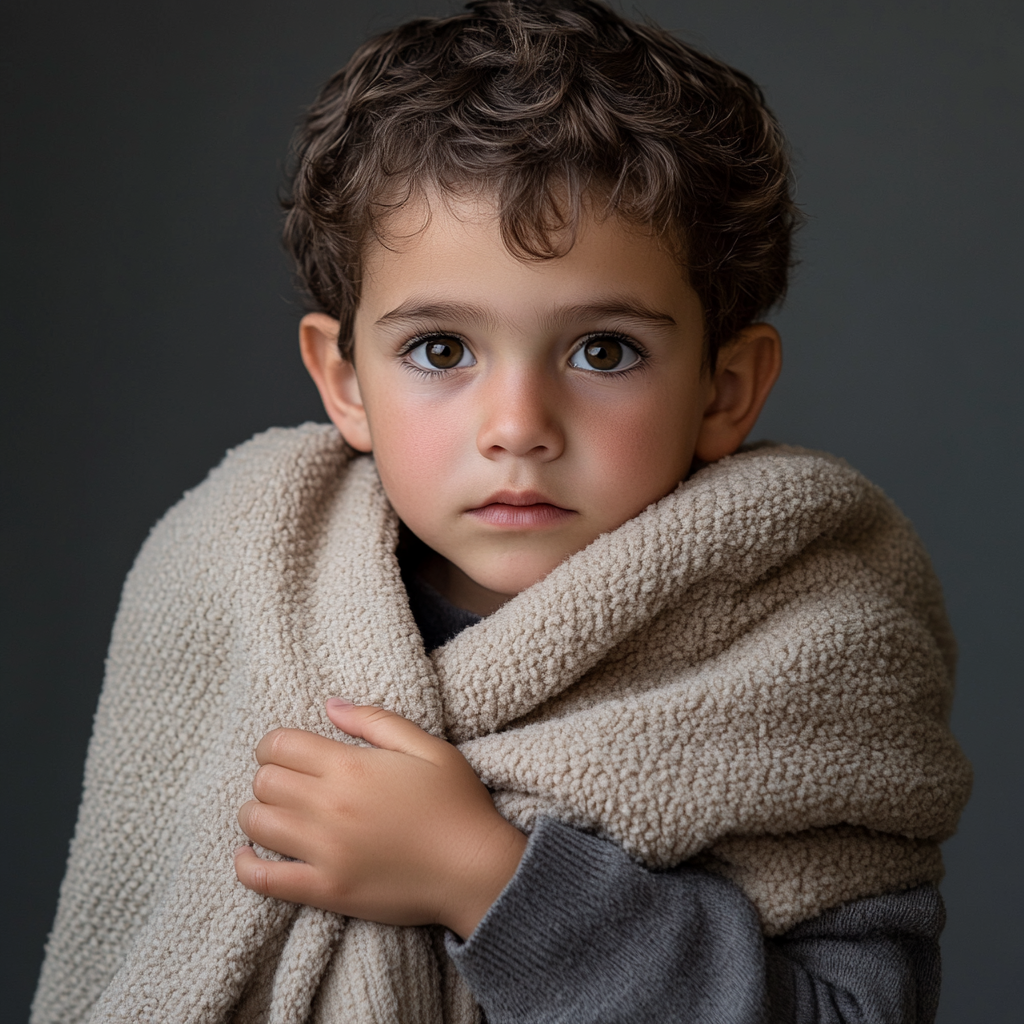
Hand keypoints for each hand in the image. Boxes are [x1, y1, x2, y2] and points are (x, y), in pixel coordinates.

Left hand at [234, 699, 526, 938]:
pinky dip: (247, 866)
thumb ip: (375, 721)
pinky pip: (265, 880)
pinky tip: (249, 855)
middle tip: (286, 783)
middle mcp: (329, 806)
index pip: (279, 745)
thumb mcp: (427, 746)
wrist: (475, 869)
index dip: (273, 744)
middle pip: (263, 782)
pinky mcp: (326, 890)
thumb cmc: (456, 804)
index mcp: (351, 766)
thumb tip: (331, 705)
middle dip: (267, 776)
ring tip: (274, 814)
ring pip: (256, 824)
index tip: (285, 753)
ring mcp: (325, 851)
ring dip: (257, 814)